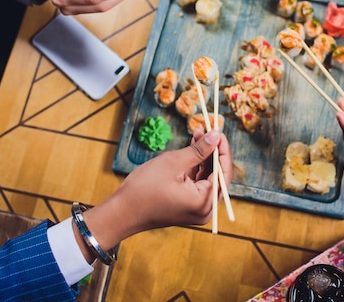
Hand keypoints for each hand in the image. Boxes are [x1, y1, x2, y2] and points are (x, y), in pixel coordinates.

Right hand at [84, 129, 232, 251]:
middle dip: (212, 152)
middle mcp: (204, 209)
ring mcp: (195, 209)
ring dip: (203, 157)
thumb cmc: (144, 189)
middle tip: (208, 131)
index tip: (219, 132)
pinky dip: (194, 167)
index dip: (222, 151)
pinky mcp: (186, 206)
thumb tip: (216, 136)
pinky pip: (196, 183)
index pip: (223, 173)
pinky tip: (191, 149)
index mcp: (204, 202)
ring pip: (206, 178)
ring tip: (197, 134)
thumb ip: (198, 150)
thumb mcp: (173, 163)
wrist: (121, 213)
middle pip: (216, 176)